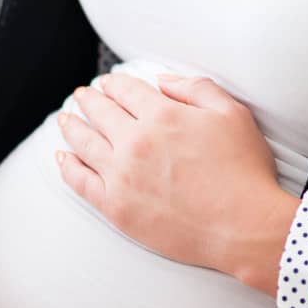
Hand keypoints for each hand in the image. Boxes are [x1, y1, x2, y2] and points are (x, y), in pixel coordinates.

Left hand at [56, 73, 299, 294]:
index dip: (113, 84)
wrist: (242, 226)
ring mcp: (121, 175)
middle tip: (80, 95)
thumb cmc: (244, 171)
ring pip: (84, 143)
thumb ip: (196, 89)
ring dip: (71, 126)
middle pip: (100, 113)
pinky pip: (80, 181)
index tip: (106, 83)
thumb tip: (162, 81)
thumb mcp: (232, 114)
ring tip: (65, 119)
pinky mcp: (115, 205)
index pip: (126, 91)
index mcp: (162, 115)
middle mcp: (134, 141)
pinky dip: (67, 166)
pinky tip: (62, 157)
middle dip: (88, 100)